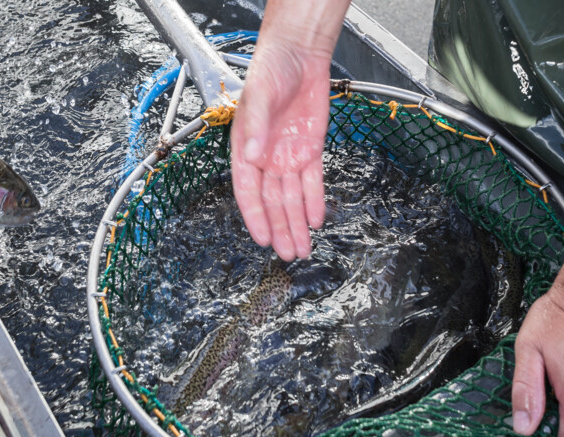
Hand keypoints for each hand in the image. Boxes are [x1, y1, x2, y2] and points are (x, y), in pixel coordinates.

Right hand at [230, 43, 330, 260]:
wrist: (299, 55)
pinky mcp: (310, 150)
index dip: (255, 216)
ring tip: (302, 249)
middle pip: (273, 202)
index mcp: (246, 149)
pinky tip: (316, 221)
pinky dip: (315, 202)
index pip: (249, 191)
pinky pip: (313, 182)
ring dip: (297, 224)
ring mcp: (289, 156)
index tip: (263, 238)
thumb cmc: (270, 70)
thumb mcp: (260, 96)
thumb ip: (256, 127)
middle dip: (281, 229)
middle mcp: (267, 158)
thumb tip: (253, 157)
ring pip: (293, 198)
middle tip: (288, 255)